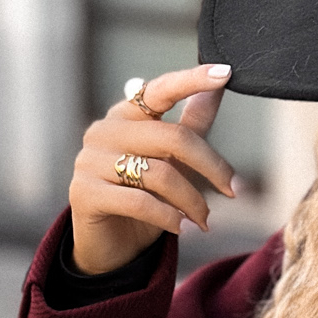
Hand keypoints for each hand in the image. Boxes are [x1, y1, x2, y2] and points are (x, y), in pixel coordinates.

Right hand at [68, 63, 237, 274]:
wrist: (110, 245)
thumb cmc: (143, 197)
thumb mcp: (172, 160)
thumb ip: (191, 124)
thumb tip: (218, 87)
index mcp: (125, 115)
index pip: (159, 90)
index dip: (191, 80)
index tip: (225, 73)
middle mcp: (104, 131)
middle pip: (172, 138)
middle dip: (211, 166)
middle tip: (233, 190)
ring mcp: (89, 161)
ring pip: (159, 174)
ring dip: (192, 201)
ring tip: (204, 219)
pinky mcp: (85, 193)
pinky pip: (139, 202)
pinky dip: (169, 217)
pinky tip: (182, 227)